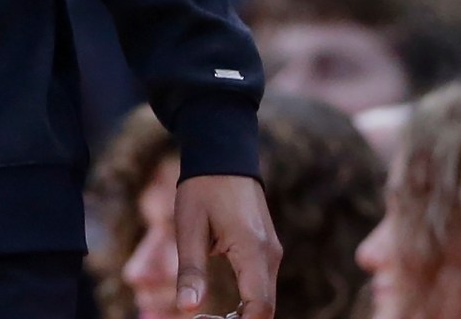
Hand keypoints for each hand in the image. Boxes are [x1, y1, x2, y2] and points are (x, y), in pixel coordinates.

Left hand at [177, 173, 280, 318]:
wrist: (224, 157)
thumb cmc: (202, 189)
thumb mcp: (189, 229)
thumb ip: (191, 270)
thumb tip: (188, 309)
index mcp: (253, 250)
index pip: (260, 305)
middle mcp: (270, 254)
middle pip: (266, 306)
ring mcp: (272, 251)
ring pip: (266, 296)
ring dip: (246, 313)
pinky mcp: (267, 249)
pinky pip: (263, 283)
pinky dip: (249, 299)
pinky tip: (228, 307)